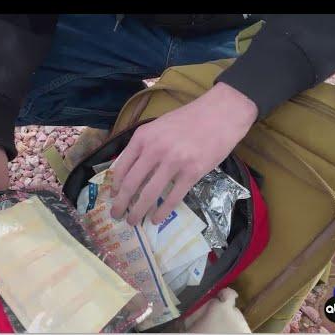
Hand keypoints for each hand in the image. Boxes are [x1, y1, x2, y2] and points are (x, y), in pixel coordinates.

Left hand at [110, 82, 257, 225]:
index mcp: (143, 137)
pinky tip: (156, 219)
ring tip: (133, 221)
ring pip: (149, 195)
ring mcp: (174, 162)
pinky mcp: (192, 173)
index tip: (113, 195)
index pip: (121, 166)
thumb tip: (129, 169)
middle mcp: (155, 150)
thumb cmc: (189, 118)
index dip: (115, 185)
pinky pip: (172, 198)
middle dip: (121, 203)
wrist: (221, 114)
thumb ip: (144, 145)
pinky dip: (162, 212)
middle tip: (116, 215)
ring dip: (138, 211)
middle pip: (131, 184)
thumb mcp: (158, 126)